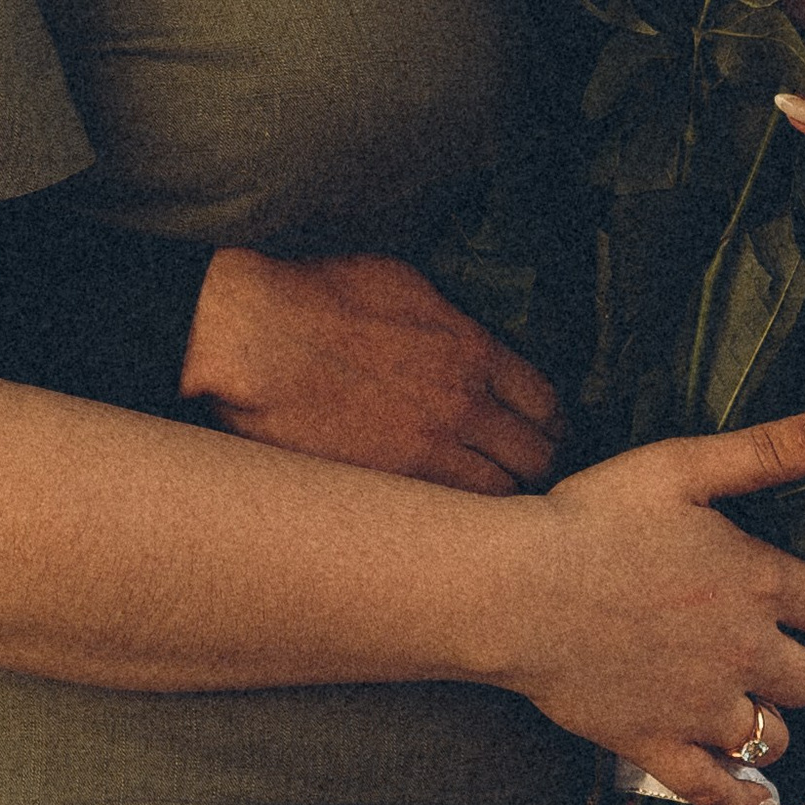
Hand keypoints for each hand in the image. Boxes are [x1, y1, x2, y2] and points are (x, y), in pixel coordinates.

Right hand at [182, 249, 560, 494]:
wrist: (251, 336)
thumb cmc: (316, 298)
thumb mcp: (404, 284)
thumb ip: (454, 323)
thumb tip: (476, 344)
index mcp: (472, 353)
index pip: (548, 405)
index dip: (554, 424)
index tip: (546, 432)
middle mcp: (463, 408)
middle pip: (538, 459)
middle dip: (538, 466)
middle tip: (527, 473)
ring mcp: (426, 454)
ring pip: (499, 500)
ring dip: (501, 500)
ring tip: (489, 501)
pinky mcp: (387, 488)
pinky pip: (446, 519)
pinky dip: (455, 521)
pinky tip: (446, 517)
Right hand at [495, 409, 804, 804]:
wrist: (513, 587)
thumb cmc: (592, 516)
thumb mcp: (683, 464)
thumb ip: (773, 448)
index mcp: (759, 584)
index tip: (797, 597)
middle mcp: (745, 654)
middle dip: (794, 665)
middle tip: (757, 646)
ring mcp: (702, 709)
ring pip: (774, 738)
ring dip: (767, 723)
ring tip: (741, 702)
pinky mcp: (657, 745)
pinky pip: (716, 793)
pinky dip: (741, 801)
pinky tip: (754, 795)